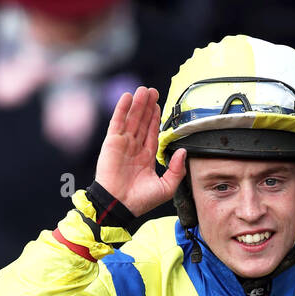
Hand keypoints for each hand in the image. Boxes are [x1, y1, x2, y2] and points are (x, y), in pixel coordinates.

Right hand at [94, 87, 186, 217]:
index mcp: (146, 157)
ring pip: (132, 119)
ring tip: (144, 90)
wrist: (119, 205)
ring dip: (138, 104)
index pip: (152, 133)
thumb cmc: (140, 201)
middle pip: (142, 122)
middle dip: (148, 106)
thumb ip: (176, 170)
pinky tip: (128, 97)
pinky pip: (117, 122)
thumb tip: (183, 151)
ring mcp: (122, 144)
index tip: (159, 105)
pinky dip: (122, 108)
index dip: (155, 118)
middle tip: (153, 91)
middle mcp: (134, 148)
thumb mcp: (166, 187)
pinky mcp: (111, 142)